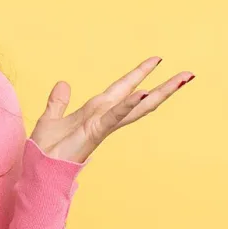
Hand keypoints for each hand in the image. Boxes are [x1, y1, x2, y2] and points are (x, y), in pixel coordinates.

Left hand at [30, 56, 193, 163]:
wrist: (39, 168)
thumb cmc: (45, 149)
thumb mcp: (51, 118)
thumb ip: (58, 101)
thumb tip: (63, 83)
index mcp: (96, 111)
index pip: (122, 89)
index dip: (138, 75)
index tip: (156, 60)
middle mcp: (104, 117)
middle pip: (139, 97)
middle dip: (163, 86)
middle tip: (188, 74)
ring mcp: (103, 124)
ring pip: (136, 106)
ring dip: (159, 93)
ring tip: (181, 80)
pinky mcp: (96, 132)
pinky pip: (115, 115)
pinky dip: (128, 104)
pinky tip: (143, 92)